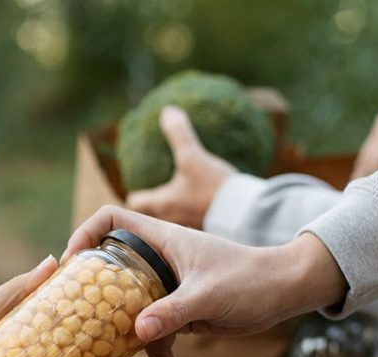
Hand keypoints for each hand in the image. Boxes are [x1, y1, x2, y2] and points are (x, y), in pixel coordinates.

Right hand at [65, 205, 347, 343]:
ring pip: (130, 313)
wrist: (285, 293)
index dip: (84, 234)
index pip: (110, 219)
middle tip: (81, 330)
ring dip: (127, 345)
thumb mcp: (208, 295)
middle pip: (109, 273)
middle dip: (94, 306)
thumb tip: (137, 332)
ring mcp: (166, 287)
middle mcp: (157, 260)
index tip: (70, 265)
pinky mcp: (178, 312)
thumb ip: (172, 313)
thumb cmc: (250, 279)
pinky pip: (157, 336)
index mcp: (160, 239)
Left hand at [126, 106, 235, 227]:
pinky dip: (193, 206)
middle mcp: (171, 218)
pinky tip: (203, 193)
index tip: (137, 186)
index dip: (134, 194)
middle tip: (156, 186)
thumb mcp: (192, 156)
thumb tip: (167, 111)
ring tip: (179, 189)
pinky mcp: (206, 224)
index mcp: (162, 204)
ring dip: (173, 204)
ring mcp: (189, 224)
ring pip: (173, 214)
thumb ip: (178, 134)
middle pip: (152, 212)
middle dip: (152, 200)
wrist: (244, 212)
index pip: (135, 203)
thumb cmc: (212, 187)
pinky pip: (194, 215)